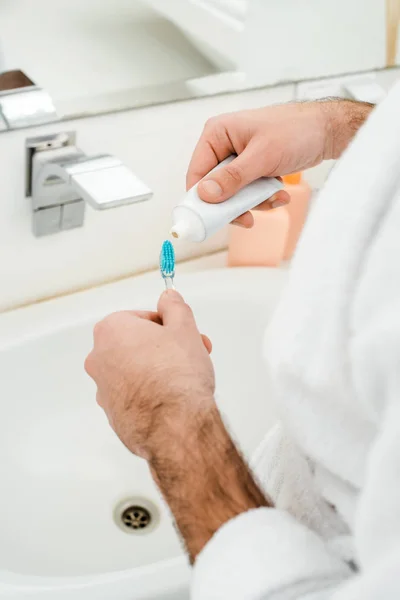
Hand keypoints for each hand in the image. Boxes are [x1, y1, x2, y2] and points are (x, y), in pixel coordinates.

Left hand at [85, 290, 270, 560]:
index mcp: (111, 330)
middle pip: (137, 344)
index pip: (142, 318)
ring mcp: (103, 390)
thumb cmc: (178, 376)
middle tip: (192, 355)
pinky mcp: (113, 415)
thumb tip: (168, 297)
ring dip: (157, 370)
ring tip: (185, 380)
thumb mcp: (184, 329)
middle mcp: (99, 359)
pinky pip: (134, 396)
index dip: (168, 326)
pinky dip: (150, 395)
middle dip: (165, 348)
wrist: (176, 427)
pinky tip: (172, 400)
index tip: (183, 335)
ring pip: (134, 371)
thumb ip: (174, 307)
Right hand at [187, 99, 373, 226]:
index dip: (201, 200)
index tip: (211, 220)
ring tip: (275, 196)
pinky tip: (280, 192)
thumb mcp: (262, 156)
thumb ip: (233, 177)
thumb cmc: (296, 130)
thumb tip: (206, 194)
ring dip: (254, 202)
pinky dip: (263, 197)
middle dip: (235, 203)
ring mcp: (238, 159)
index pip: (196, 174)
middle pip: (215, 189)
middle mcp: (223, 146)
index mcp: (216, 134)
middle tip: (249, 217)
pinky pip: (248, 193)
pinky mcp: (252, 169)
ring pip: (233, 195)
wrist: (326, 131)